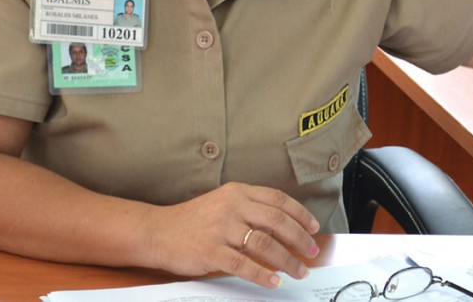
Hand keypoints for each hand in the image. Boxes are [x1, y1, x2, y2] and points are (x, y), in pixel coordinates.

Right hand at [139, 182, 319, 287]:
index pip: (278, 199)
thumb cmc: (193, 220)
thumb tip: (283, 224)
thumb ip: (249, 207)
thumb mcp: (223, 202)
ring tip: (298, 270)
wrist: (159, 231)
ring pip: (264, 244)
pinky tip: (273, 280)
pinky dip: (262, 274)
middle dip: (299, 238)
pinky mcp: (210, 251)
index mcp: (237, 192)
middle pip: (277, 221)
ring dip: (287, 260)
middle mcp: (231, 207)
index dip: (300, 214)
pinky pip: (243, 264)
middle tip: (312, 251)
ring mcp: (221, 229)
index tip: (313, 227)